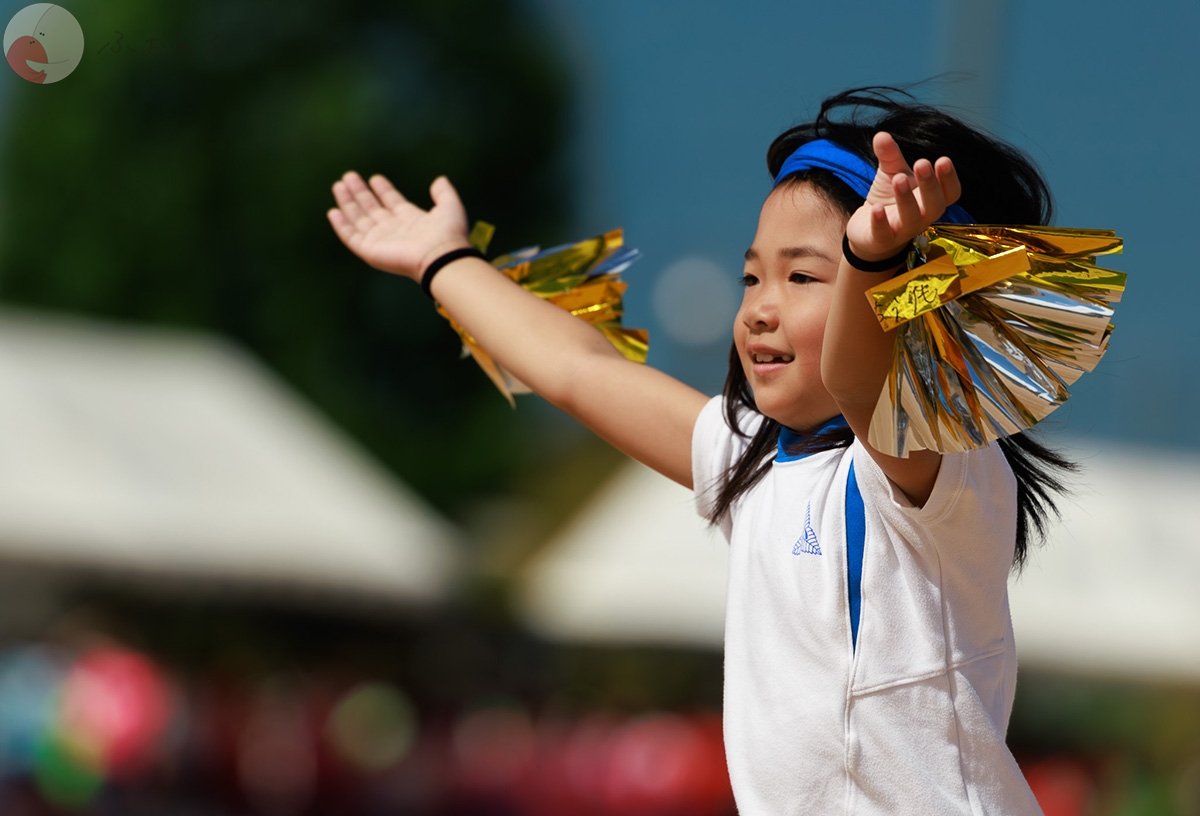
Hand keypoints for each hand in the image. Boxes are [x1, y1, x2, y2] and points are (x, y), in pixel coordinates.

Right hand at [327, 172, 470, 281]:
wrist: (440, 256)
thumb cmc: (448, 234)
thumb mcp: (450, 206)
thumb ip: (444, 193)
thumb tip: (440, 179)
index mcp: (410, 220)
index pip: (392, 202)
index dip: (383, 190)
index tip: (375, 178)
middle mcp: (393, 230)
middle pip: (371, 208)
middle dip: (360, 193)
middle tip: (348, 176)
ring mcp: (380, 241)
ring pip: (359, 219)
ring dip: (348, 203)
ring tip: (339, 185)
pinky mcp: (370, 250)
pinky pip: (351, 237)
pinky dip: (341, 225)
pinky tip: (333, 211)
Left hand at [843, 132, 961, 261]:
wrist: (866, 230)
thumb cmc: (888, 198)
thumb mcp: (890, 174)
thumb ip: (889, 156)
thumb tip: (881, 134)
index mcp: (931, 199)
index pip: (950, 193)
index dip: (949, 179)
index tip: (943, 160)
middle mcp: (922, 217)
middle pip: (935, 205)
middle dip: (930, 185)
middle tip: (922, 163)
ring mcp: (903, 231)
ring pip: (911, 219)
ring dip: (906, 199)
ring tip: (898, 179)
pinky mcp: (881, 240)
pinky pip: (884, 234)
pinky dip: (880, 222)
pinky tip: (876, 207)